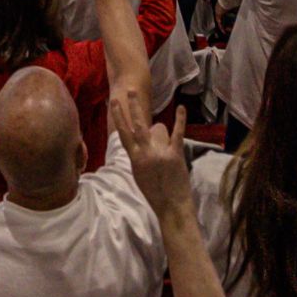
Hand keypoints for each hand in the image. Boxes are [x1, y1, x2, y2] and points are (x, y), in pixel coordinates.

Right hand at [123, 107, 193, 222]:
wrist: (170, 206)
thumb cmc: (154, 193)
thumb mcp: (139, 175)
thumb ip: (138, 157)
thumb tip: (138, 144)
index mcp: (135, 159)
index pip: (124, 133)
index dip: (119, 116)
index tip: (115, 102)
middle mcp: (145, 153)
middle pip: (137, 125)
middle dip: (133, 107)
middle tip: (131, 91)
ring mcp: (160, 153)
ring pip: (156, 129)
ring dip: (158, 128)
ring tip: (159, 131)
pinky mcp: (176, 155)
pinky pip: (178, 134)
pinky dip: (180, 120)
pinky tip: (181, 109)